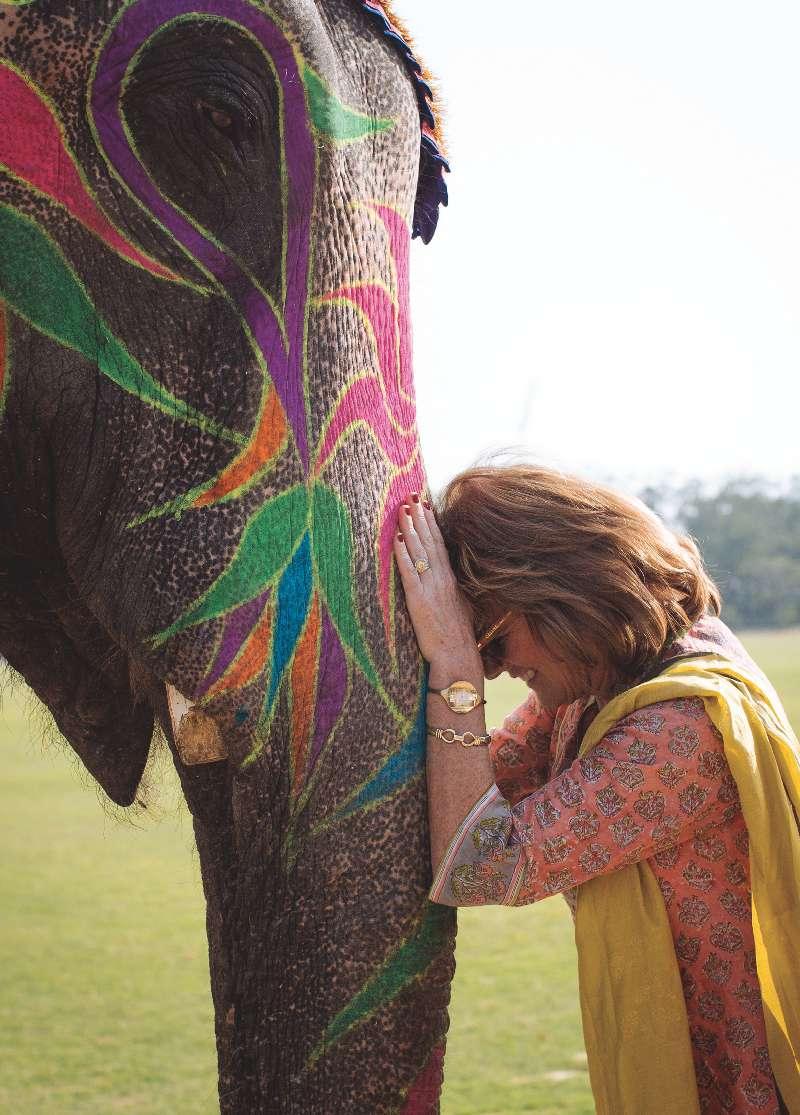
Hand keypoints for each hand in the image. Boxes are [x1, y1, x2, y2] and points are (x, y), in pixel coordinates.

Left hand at [393, 493, 481, 670]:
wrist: (457, 657)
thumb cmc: (457, 638)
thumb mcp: (459, 608)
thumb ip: (451, 592)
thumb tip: (445, 582)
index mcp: (451, 580)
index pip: (441, 544)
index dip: (432, 524)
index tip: (425, 505)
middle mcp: (442, 579)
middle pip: (430, 541)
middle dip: (420, 517)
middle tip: (412, 496)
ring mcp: (431, 588)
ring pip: (420, 551)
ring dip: (411, 528)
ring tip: (403, 509)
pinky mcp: (419, 600)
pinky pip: (410, 572)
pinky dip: (404, 554)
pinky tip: (398, 539)